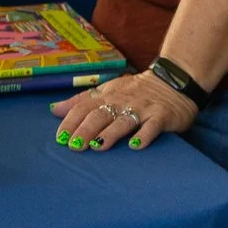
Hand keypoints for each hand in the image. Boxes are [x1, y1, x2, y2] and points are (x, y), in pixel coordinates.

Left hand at [50, 67, 193, 150]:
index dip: (71, 121)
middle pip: (100, 115)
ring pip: (123, 121)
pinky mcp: (161, 116)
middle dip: (85, 130)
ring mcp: (142, 109)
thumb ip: (82, 101)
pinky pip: (152, 126)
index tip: (60, 137)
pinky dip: (144, 136)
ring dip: (110, 133)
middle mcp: (122, 102)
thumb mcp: (108, 91)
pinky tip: (135, 146)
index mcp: (107, 96)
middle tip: (74, 147)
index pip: (84, 107)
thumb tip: (54, 109)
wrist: (173, 81)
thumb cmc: (136, 90)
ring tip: (98, 146)